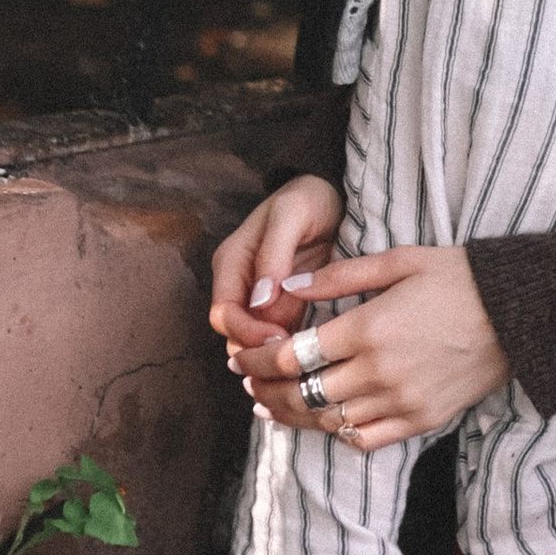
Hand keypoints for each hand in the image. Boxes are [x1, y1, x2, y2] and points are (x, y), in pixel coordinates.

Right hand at [209, 173, 345, 359]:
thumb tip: (258, 301)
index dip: (245, 332)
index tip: (278, 339)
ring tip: (306, 359)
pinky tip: (313, 355)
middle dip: (259, 350)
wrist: (332, 196)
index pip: (223, 313)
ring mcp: (262, 299)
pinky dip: (292, 350)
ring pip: (256, 343)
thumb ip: (273, 255)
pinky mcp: (285, 307)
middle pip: (234, 335)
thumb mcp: (291, 215)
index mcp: (231, 263)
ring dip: (276, 355)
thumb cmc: (307, 199)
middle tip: (295, 355)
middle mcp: (240, 285)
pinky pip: (280, 338)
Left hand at [229, 242, 510, 449]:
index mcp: (368, 329)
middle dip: (264, 391)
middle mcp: (380, 372)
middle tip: (247, 384)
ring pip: (327, 423)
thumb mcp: (399, 261)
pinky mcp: (422, 419)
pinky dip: (337, 433)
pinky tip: (325, 419)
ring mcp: (402, 402)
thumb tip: (287, 286)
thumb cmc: (460, 276)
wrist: (522, 312)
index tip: (241, 357)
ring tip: (272, 406)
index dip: (256, 361)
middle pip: (301, 395)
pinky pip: (365, 439)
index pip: (291, 357)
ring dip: (292, 417)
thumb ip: (339, 276)